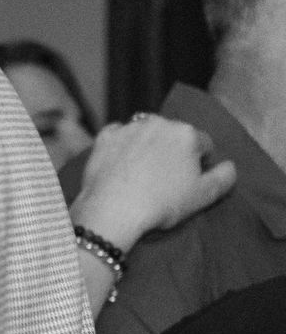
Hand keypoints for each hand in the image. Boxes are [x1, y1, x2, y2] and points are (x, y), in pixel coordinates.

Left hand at [70, 114, 235, 253]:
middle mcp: (158, 123)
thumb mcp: (204, 195)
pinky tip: (120, 161)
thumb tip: (229, 166)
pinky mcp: (104, 137)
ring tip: (141, 171)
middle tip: (164, 178)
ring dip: (147, 145)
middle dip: (173, 151)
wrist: (113, 210)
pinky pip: (117, 135)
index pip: (203, 145)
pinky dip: (121, 145)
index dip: (199, 163)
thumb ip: (225, 177)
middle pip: (173, 136)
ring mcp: (129, 128)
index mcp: (187, 133)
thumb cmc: (162, 203)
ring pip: (145, 132)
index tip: (188, 181)